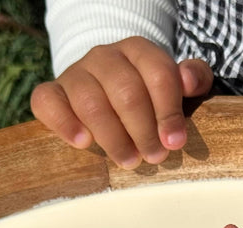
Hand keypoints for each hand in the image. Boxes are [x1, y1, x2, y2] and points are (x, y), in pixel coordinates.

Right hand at [30, 37, 212, 167]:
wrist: (110, 96)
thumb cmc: (153, 97)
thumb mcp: (180, 86)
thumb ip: (195, 78)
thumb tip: (189, 81)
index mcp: (139, 52)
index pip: (158, 75)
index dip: (168, 112)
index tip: (175, 142)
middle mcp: (106, 57)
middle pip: (126, 92)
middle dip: (144, 130)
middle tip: (155, 157)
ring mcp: (76, 74)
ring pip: (91, 102)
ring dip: (113, 137)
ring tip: (130, 161)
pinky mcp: (53, 93)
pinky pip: (47, 102)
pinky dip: (64, 123)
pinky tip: (83, 143)